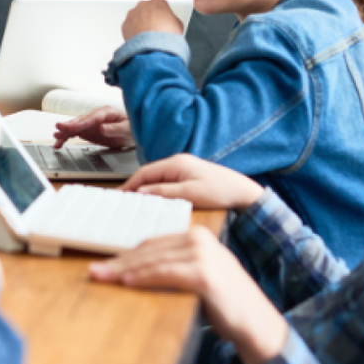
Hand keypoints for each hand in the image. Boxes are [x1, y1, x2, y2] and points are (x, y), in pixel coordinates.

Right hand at [53, 106, 134, 149]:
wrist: (133, 132)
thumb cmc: (132, 128)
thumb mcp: (128, 129)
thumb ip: (116, 129)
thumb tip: (103, 128)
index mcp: (107, 112)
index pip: (92, 117)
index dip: (81, 122)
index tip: (72, 127)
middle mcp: (96, 116)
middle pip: (81, 120)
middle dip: (69, 125)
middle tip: (58, 128)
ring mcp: (90, 123)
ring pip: (75, 126)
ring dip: (65, 132)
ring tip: (56, 137)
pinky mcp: (87, 130)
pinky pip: (75, 133)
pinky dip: (66, 138)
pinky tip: (59, 143)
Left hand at [88, 227, 287, 363]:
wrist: (256, 323)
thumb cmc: (225, 303)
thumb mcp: (195, 276)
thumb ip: (172, 267)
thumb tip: (134, 271)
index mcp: (197, 236)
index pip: (153, 243)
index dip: (126, 253)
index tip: (105, 263)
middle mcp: (199, 239)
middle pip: (149, 249)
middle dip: (119, 261)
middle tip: (95, 270)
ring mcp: (202, 254)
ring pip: (152, 260)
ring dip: (124, 269)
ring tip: (103, 276)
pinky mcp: (203, 273)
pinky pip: (164, 273)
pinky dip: (143, 277)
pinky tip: (127, 282)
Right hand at [121, 154, 263, 209]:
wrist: (244, 193)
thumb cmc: (222, 191)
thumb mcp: (190, 194)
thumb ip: (164, 192)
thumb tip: (142, 192)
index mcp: (177, 163)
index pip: (145, 172)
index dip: (130, 183)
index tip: (119, 194)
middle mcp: (178, 162)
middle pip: (149, 174)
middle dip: (134, 186)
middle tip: (122, 200)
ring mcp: (183, 169)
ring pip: (156, 178)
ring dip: (145, 188)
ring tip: (134, 201)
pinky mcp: (189, 176)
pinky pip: (166, 182)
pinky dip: (156, 190)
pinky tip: (153, 199)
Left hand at [122, 0, 182, 39]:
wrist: (153, 48)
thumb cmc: (166, 36)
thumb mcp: (178, 24)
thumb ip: (172, 18)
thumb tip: (171, 22)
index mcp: (157, 2)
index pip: (159, 2)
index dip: (161, 11)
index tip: (162, 17)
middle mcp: (143, 5)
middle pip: (146, 8)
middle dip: (149, 15)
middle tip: (154, 27)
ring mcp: (132, 14)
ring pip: (136, 16)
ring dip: (140, 22)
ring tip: (147, 35)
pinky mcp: (125, 24)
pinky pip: (129, 26)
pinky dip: (133, 31)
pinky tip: (140, 39)